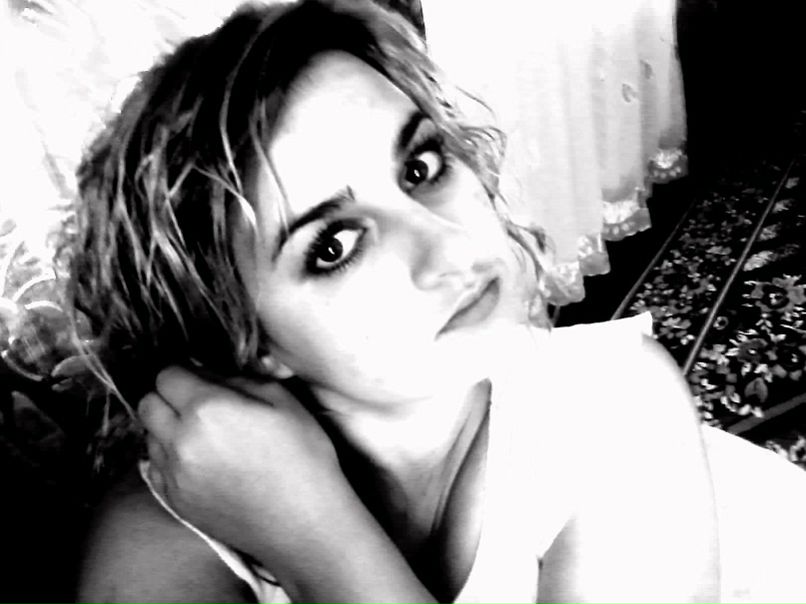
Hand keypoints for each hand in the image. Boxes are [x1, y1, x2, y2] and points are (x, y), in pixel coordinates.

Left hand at [139, 366, 346, 560]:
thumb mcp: (282, 401)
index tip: (203, 378)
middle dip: (167, 396)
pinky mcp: (175, 501)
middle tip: (198, 402)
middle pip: (147, 404)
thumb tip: (211, 375)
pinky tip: (198, 461)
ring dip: (166, 428)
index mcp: (206, 409)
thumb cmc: (302, 457)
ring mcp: (174, 474)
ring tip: (201, 435)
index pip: (167, 375)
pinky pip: (153, 468)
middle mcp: (180, 440)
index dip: (186, 372)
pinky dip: (168, 458)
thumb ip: (239, 380)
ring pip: (148, 436)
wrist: (304, 523)